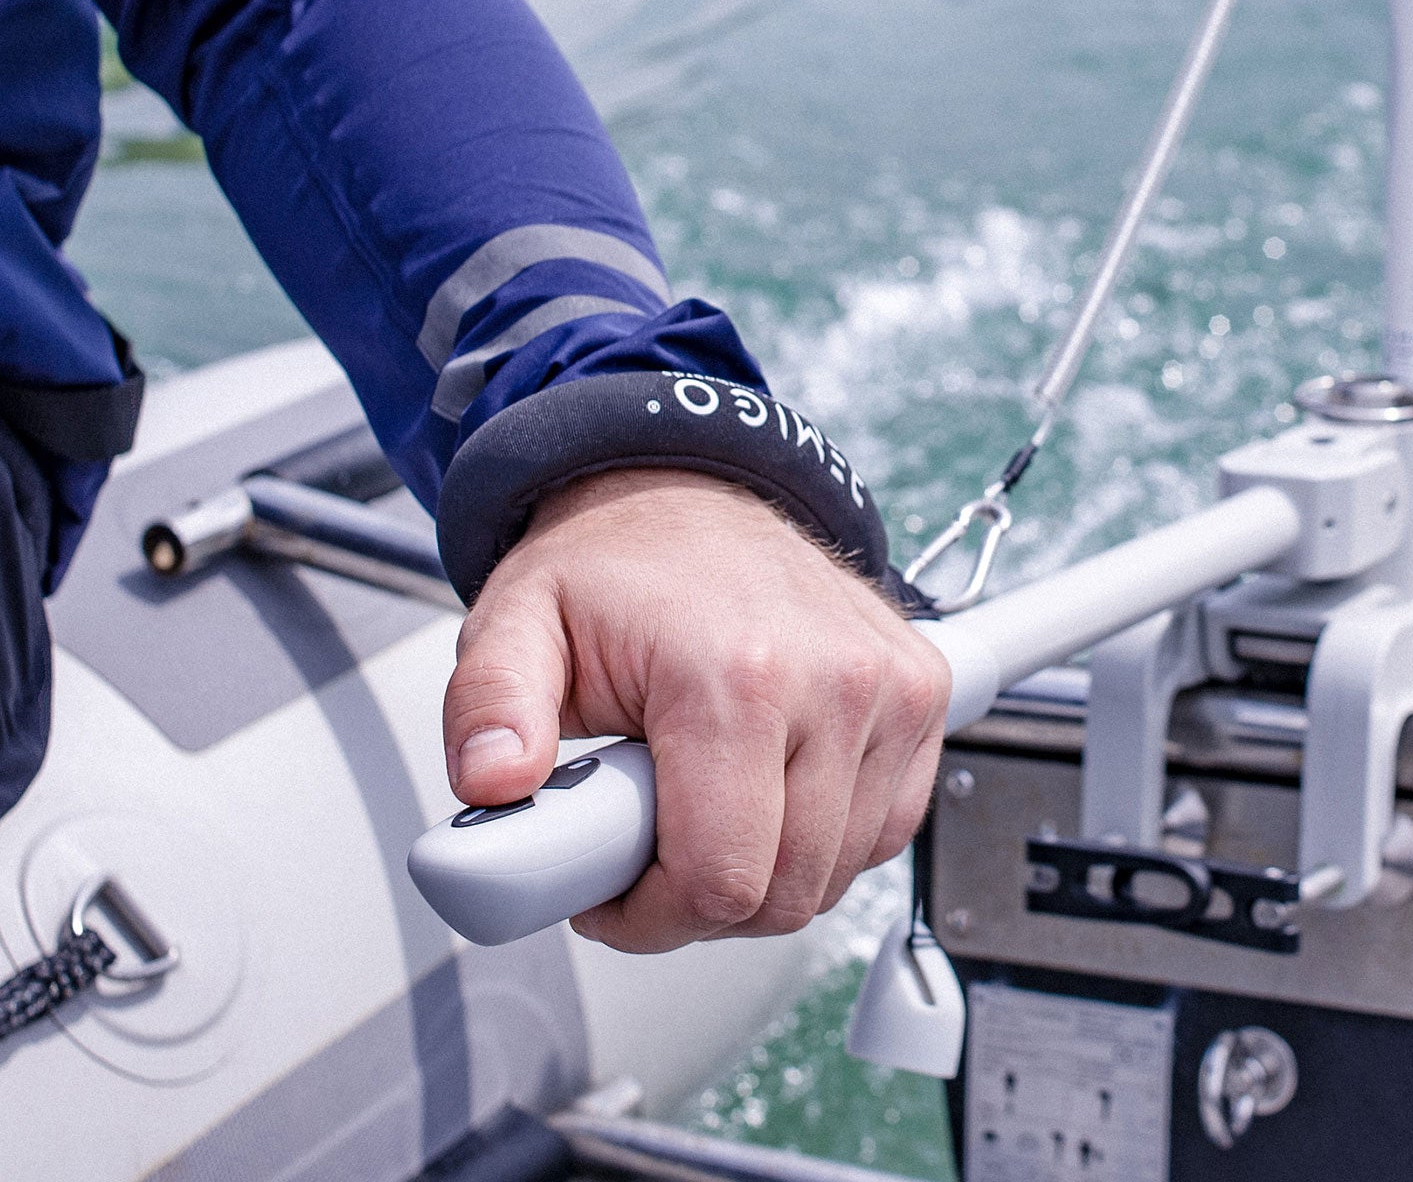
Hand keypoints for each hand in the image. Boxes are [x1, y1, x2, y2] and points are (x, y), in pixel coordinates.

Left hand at [441, 466, 949, 951]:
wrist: (688, 494)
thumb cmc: (612, 569)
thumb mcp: (514, 623)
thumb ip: (488, 705)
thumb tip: (492, 781)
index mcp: (736, 672)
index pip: (718, 880)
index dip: (650, 918)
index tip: (607, 893)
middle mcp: (835, 679)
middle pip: (783, 895)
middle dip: (699, 902)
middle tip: (644, 849)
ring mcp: (893, 689)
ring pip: (837, 875)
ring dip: (761, 874)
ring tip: (697, 808)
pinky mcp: (924, 696)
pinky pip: (884, 833)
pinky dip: (823, 842)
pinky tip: (763, 794)